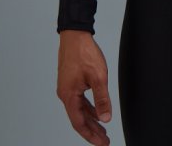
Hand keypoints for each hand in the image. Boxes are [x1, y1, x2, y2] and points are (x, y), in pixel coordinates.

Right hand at [56, 30, 112, 145]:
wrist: (75, 35)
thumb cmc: (84, 53)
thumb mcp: (98, 77)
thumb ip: (102, 99)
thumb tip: (105, 118)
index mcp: (69, 96)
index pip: (79, 123)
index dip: (91, 135)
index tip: (101, 143)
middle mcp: (65, 94)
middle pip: (79, 119)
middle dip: (92, 131)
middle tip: (104, 141)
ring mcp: (67, 88)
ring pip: (80, 110)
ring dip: (91, 120)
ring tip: (103, 130)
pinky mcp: (71, 82)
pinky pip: (80, 100)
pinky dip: (88, 108)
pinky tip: (97, 112)